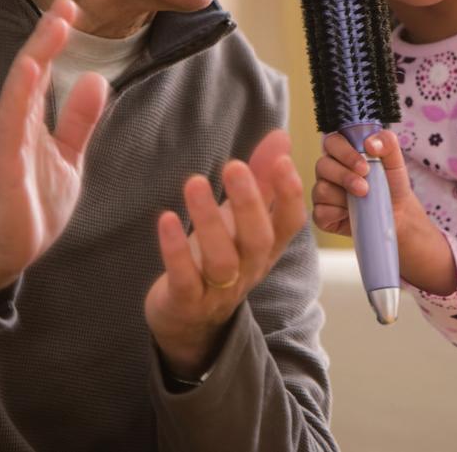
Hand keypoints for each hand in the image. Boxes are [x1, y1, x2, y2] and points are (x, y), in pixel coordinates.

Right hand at [0, 0, 108, 293]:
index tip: (70, 6)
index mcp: (28, 120)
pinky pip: (10, 132)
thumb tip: (93, 79)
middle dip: (45, 39)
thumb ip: (78, 119)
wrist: (13, 249)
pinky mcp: (2, 170)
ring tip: (48, 33)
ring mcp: (5, 147)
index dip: (54, 38)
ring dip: (32, 64)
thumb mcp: (67, 154)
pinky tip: (28, 78)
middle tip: (63, 6)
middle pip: (28, 74)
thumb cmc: (35, 199)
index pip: (42, 70)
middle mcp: (13, 126)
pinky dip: (18, 103)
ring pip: (17, 97)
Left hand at [143, 129, 305, 378]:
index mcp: (266, 247)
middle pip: (258, 240)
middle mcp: (249, 269)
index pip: (290, 224)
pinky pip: (184, 278)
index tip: (283, 161)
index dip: (290, 195)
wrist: (188, 319)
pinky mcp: (187, 302)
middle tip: (234, 165)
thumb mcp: (242, 218)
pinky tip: (166, 218)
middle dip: (249, 202)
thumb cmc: (221, 255)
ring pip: (222, 260)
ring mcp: (219, 290)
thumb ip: (261, 178)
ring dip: (209, 221)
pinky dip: (175, 250)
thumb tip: (280, 137)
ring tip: (195, 183)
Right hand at [312, 129, 456, 295]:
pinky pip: (320, 212)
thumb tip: (370, 143)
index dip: (344, 152)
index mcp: (342, 152)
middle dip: (345, 177)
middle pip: (322, 166)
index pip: (332, 142)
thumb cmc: (391, 183)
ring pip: (320, 189)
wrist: (397, 213)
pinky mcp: (323, 214)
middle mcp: (329, 170)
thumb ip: (387, 142)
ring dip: (342, 196)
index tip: (364, 166)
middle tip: (365, 188)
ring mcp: (323, 192)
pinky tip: (350, 213)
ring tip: (362, 200)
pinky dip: (336, 214)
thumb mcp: (395, 160)